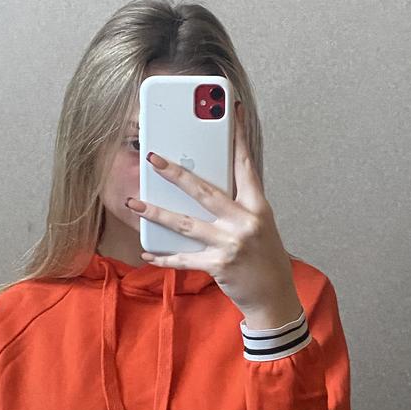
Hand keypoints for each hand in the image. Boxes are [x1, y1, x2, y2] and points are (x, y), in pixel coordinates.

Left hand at [125, 102, 301, 325]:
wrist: (275, 298)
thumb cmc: (265, 259)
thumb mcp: (260, 225)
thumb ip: (237, 206)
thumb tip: (205, 187)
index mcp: (257, 206)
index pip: (245, 164)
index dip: (238, 136)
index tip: (231, 111)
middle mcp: (245, 221)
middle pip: (204, 191)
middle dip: (176, 173)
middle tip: (154, 158)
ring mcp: (231, 243)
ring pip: (185, 223)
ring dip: (157, 213)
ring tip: (135, 203)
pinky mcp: (219, 265)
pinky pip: (184, 258)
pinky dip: (164, 257)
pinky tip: (147, 252)